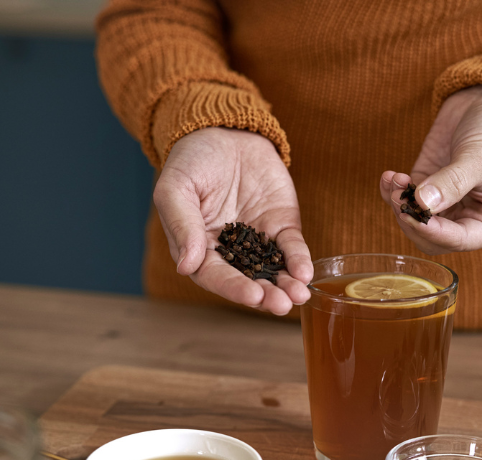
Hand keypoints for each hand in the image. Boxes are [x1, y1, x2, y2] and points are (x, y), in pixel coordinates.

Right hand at [153, 128, 312, 314]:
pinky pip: (292, 248)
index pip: (216, 276)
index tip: (252, 296)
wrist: (224, 132)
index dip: (234, 288)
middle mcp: (230, 253)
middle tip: (281, 305)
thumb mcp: (176, 189)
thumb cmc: (191, 161)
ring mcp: (258, 241)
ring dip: (286, 286)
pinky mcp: (282, 227)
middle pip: (248, 281)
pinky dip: (299, 261)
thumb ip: (181, 225)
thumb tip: (185, 266)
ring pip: (273, 271)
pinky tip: (305, 273)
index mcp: (199, 249)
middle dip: (266, 295)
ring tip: (298, 296)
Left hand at [380, 85, 481, 253]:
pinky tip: (390, 176)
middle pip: (431, 238)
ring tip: (394, 179)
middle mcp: (470, 224)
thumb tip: (422, 203)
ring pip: (414, 223)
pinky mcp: (427, 192)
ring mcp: (447, 209)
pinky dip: (393, 192)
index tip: (412, 215)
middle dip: (411, 220)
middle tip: (398, 196)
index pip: (458, 241)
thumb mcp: (479, 157)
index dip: (432, 231)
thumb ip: (452, 183)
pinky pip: (406, 202)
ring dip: (399, 204)